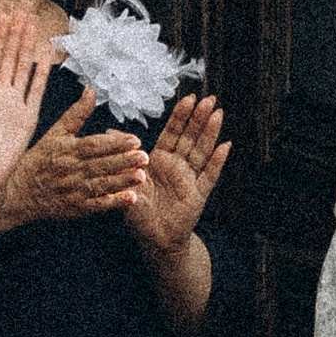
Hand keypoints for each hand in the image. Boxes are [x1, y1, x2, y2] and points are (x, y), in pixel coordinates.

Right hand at [0, 89, 147, 229]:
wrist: (18, 191)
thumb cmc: (39, 159)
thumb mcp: (54, 132)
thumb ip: (76, 113)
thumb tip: (91, 89)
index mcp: (67, 150)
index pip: (93, 145)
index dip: (114, 143)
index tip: (134, 140)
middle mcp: (70, 170)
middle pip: (99, 165)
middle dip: (123, 161)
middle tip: (144, 157)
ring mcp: (73, 190)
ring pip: (100, 185)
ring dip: (122, 181)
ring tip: (141, 176)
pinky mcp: (76, 207)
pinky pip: (96, 205)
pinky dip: (113, 202)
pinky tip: (130, 198)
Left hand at [122, 93, 227, 257]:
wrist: (152, 238)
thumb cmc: (138, 210)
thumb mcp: (126, 180)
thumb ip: (123, 156)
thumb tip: (110, 131)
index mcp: (159, 160)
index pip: (172, 133)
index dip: (180, 116)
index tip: (189, 98)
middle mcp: (177, 165)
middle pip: (190, 137)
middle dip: (199, 118)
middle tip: (210, 99)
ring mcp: (190, 178)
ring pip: (202, 151)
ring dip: (210, 133)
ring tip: (218, 114)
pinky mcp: (199, 194)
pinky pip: (210, 175)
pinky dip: (217, 161)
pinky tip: (225, 146)